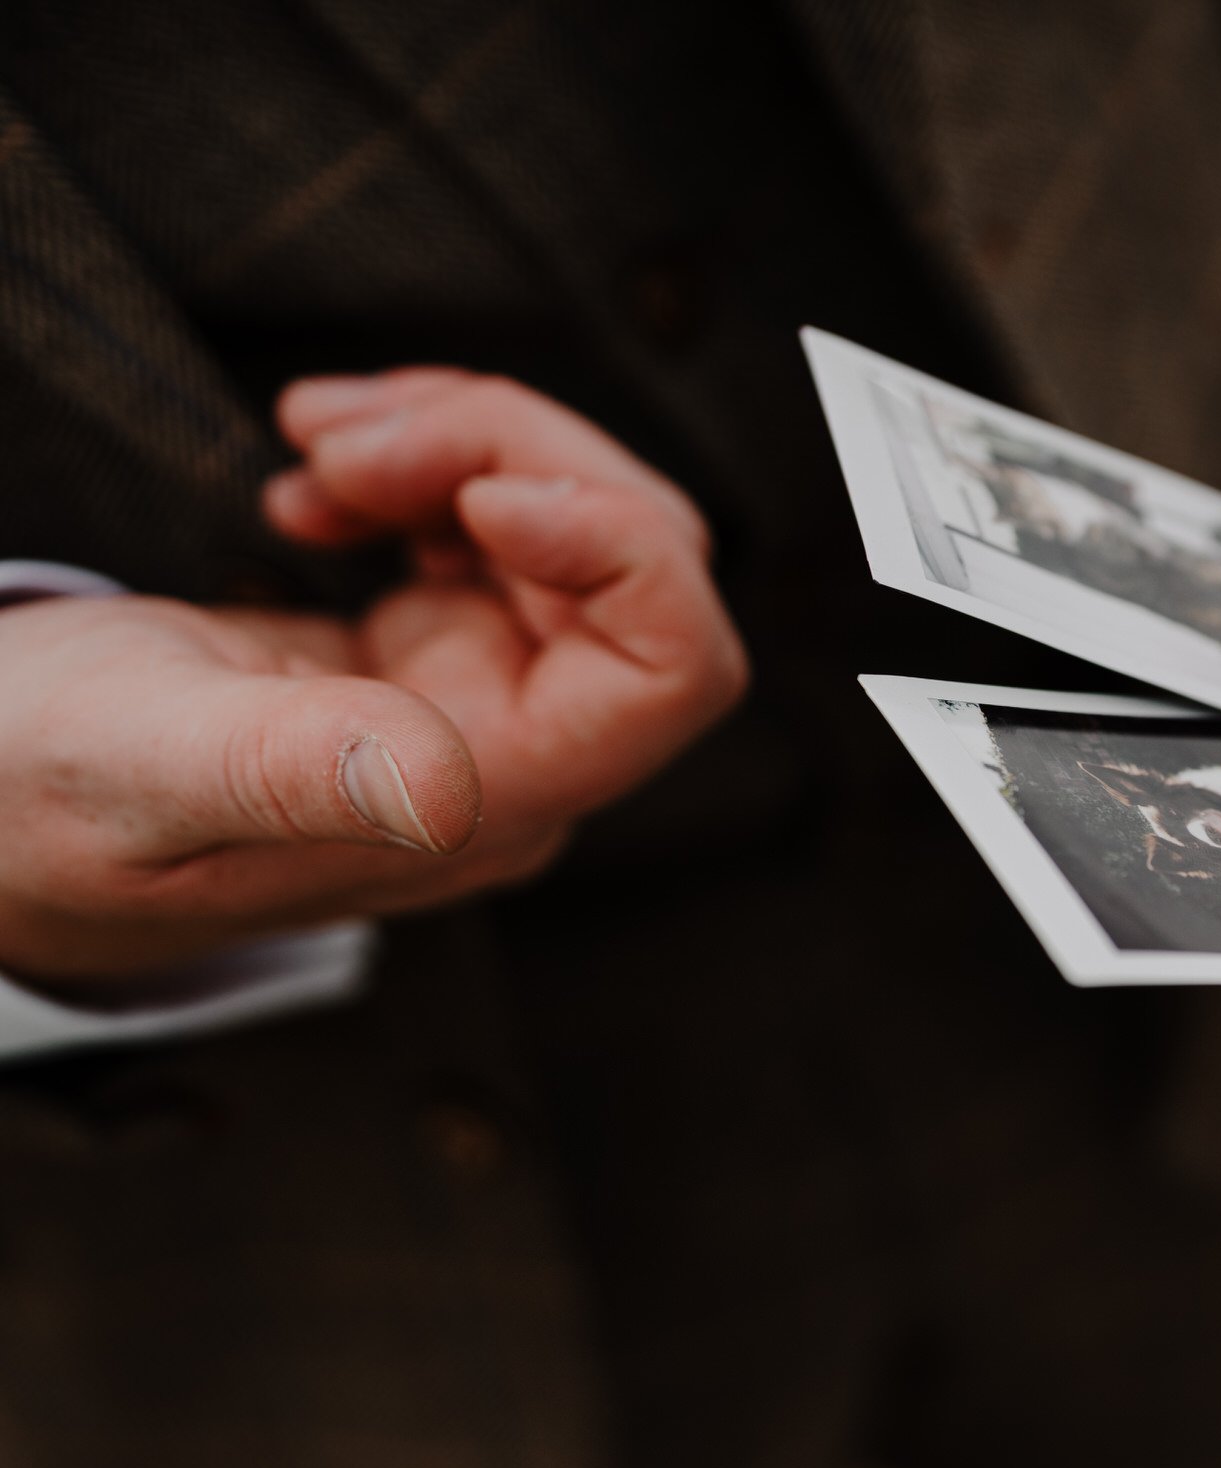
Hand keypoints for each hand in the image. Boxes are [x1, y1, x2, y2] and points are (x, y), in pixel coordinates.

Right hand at [0, 369, 747, 984]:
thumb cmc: (28, 800)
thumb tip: (445, 786)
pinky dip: (426, 464)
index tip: (484, 489)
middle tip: (345, 432)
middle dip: (512, 455)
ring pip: (576, 523)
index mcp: (484, 800)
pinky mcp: (430, 651)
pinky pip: (502, 524)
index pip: (674, 672)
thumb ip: (285, 773)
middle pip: (637, 563)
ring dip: (462, 442)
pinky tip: (319, 479)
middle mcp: (513, 753)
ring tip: (317, 437)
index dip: (623, 548)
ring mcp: (480, 698)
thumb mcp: (133, 769)